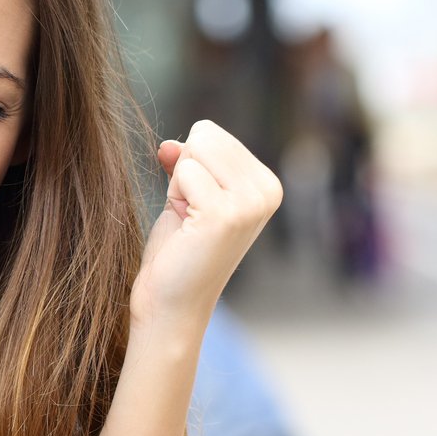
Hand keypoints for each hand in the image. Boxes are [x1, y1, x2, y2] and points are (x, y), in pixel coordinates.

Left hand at [130, 121, 281, 328]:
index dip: (189, 166)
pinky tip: (187, 228)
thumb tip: (168, 145)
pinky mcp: (227, 214)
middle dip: (183, 172)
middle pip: (204, 135)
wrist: (170, 302)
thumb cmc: (178, 250)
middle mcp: (268, 191)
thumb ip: (185, 161)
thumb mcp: (185, 194)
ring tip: (189, 221)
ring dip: (178, 185)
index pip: (210, 133)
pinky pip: (185, 171)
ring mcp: (251, 203)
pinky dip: (175, 197)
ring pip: (194, 150)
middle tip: (189, 215)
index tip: (195, 206)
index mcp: (267, 184)